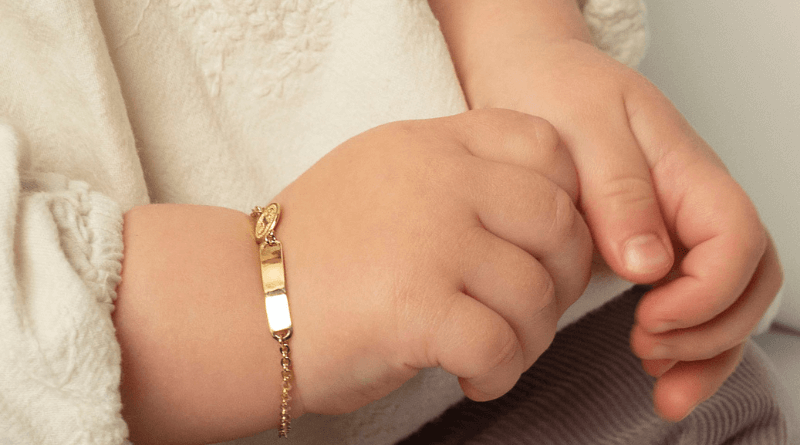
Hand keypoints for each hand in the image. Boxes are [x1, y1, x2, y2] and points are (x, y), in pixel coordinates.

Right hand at [114, 110, 593, 442]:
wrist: (235, 304)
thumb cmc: (315, 253)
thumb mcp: (382, 176)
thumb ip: (456, 175)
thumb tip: (547, 217)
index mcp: (430, 143)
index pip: (545, 146)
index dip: (565, 201)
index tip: (541, 247)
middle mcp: (436, 180)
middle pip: (558, 222)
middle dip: (562, 279)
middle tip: (529, 312)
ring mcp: (428, 241)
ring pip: (537, 294)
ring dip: (531, 339)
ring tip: (496, 354)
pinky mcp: (415, 308)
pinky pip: (502, 346)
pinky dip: (500, 374)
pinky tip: (472, 378)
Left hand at [462, 39, 782, 419]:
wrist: (536, 79)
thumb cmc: (560, 93)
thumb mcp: (584, 128)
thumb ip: (619, 193)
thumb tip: (648, 265)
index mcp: (687, 171)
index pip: (736, 240)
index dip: (707, 292)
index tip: (649, 315)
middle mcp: (691, 204)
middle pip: (747, 281)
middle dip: (713, 335)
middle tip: (649, 352)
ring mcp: (674, 228)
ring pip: (725, 301)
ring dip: (706, 353)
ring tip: (663, 386)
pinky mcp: (647, 247)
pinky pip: (686, 301)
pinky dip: (680, 341)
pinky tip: (652, 361)